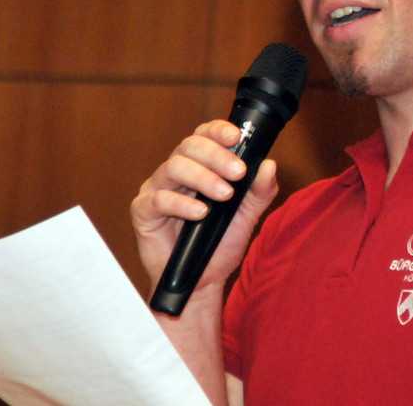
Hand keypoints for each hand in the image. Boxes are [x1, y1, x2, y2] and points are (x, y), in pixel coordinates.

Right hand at [131, 120, 278, 296]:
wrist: (202, 281)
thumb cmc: (219, 244)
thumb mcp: (247, 216)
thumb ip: (259, 191)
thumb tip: (269, 165)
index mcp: (198, 166)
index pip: (203, 136)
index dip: (217, 131)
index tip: (236, 136)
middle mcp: (175, 172)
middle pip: (189, 146)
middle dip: (217, 156)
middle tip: (238, 173)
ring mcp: (156, 189)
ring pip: (174, 166)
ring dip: (203, 178)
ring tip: (224, 195)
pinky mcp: (143, 211)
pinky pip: (158, 199)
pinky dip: (181, 204)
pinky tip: (200, 214)